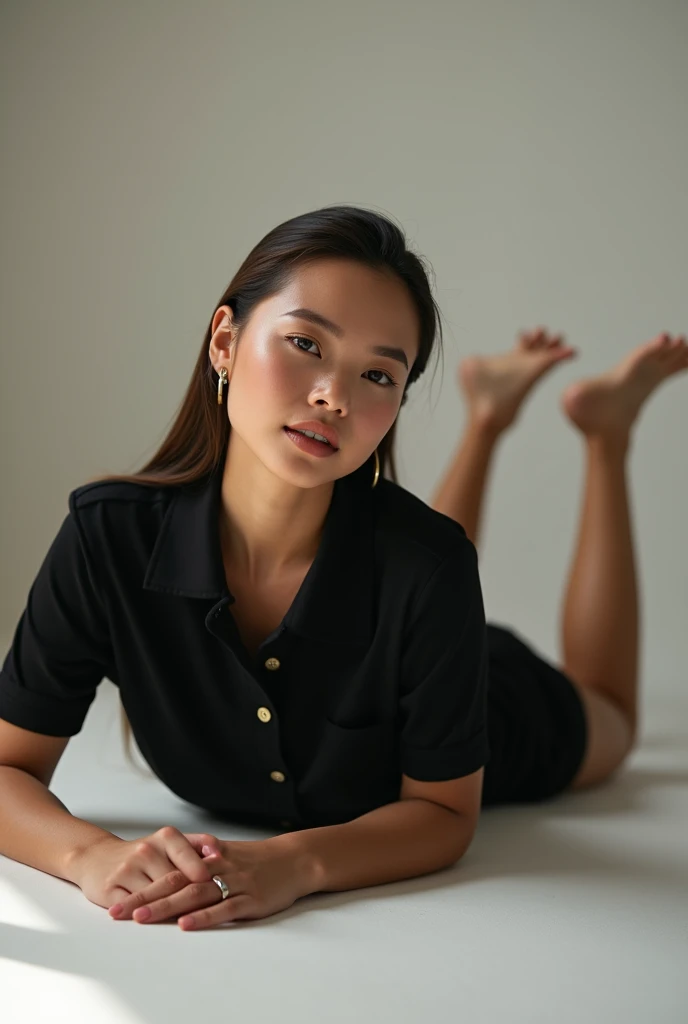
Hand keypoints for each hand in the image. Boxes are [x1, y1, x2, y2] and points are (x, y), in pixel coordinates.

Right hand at [68, 826, 221, 908]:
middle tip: (207, 910)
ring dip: (170, 910)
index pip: (186, 856)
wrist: (98, 858)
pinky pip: (133, 906)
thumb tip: (220, 852)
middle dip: (189, 897)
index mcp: (164, 838)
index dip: (199, 870)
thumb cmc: (142, 854)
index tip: (211, 881)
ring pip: (154, 895)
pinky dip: (146, 916)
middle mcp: (145, 851)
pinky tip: (155, 923)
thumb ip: (196, 844)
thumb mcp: (168, 842)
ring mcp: (127, 870)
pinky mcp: (111, 890)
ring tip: (186, 922)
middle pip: (173, 879)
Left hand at [108, 833, 317, 928]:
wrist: (294, 859)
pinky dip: (204, 916)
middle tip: (117, 913)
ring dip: (166, 907)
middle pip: (174, 883)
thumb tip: (172, 866)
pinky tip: (186, 924)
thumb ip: (200, 859)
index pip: (168, 872)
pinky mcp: (250, 900)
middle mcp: (216, 869)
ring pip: (195, 895)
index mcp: (208, 858)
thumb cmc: (259, 859)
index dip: (142, 886)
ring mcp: (233, 884)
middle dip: (144, 898)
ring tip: (141, 918)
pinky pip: (224, 908)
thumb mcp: (227, 852)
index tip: (116, 898)